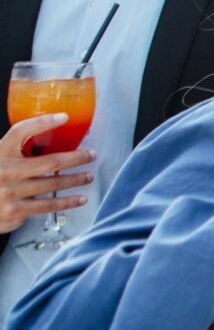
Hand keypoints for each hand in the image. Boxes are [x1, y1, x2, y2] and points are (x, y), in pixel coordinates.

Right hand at [0, 114, 93, 233]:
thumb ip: (15, 148)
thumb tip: (46, 132)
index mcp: (0, 153)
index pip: (22, 131)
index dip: (44, 122)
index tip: (64, 117)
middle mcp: (6, 172)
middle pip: (50, 162)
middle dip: (75, 158)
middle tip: (90, 155)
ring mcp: (10, 194)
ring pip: (52, 185)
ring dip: (75, 180)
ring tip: (88, 177)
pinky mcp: (14, 212)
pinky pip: (46, 206)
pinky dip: (66, 203)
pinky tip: (78, 199)